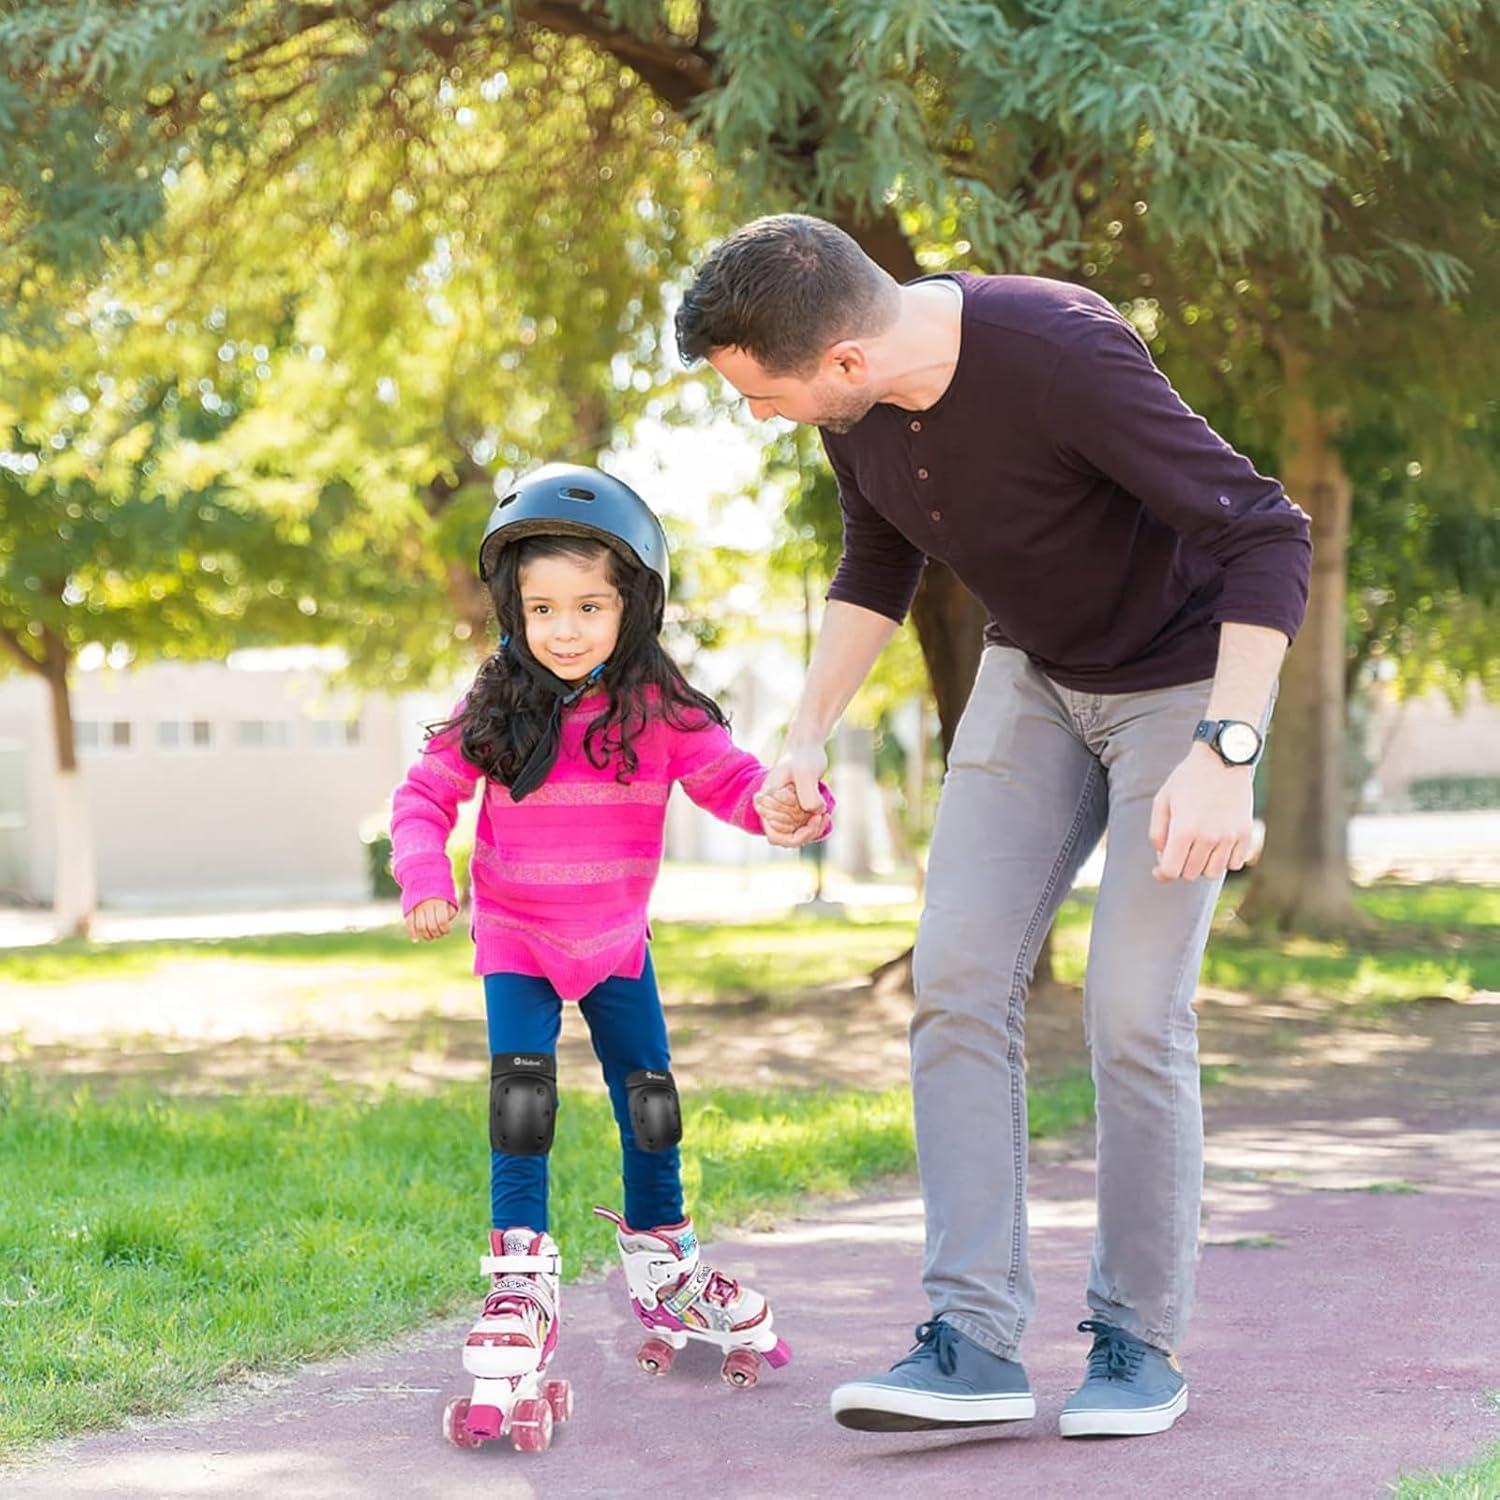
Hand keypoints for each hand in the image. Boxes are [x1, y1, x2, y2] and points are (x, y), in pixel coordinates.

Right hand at [406, 898, 457, 940]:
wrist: (423, 878)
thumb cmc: (440, 893)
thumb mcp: (450, 900)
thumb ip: (450, 913)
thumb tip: (445, 926)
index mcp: (439, 902)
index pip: (442, 921)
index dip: (445, 930)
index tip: (446, 931)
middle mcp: (427, 905)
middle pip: (431, 926)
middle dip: (436, 934)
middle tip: (438, 935)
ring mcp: (417, 907)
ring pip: (420, 927)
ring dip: (426, 936)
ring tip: (430, 937)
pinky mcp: (408, 908)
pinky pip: (409, 923)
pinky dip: (412, 933)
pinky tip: (416, 939)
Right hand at [755, 743, 829, 847]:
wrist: (808, 748)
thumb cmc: (805, 757)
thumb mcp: (806, 774)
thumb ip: (808, 796)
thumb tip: (815, 812)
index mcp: (766, 801)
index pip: (777, 833)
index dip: (798, 832)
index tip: (817, 816)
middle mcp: (770, 808)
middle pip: (786, 837)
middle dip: (807, 832)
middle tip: (823, 816)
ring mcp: (781, 810)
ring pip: (794, 835)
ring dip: (812, 830)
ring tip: (826, 815)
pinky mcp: (792, 809)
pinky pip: (801, 828)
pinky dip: (814, 825)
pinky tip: (825, 813)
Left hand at [1149, 744, 1254, 881]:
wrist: (1223, 758)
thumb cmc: (1187, 780)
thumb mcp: (1162, 801)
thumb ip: (1157, 834)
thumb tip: (1162, 862)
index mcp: (1184, 830)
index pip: (1171, 871)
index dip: (1162, 872)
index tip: (1160, 867)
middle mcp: (1208, 837)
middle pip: (1191, 874)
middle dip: (1181, 865)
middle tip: (1180, 848)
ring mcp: (1230, 836)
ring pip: (1214, 873)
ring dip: (1203, 865)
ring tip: (1198, 847)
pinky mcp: (1245, 833)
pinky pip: (1235, 863)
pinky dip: (1225, 860)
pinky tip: (1217, 845)